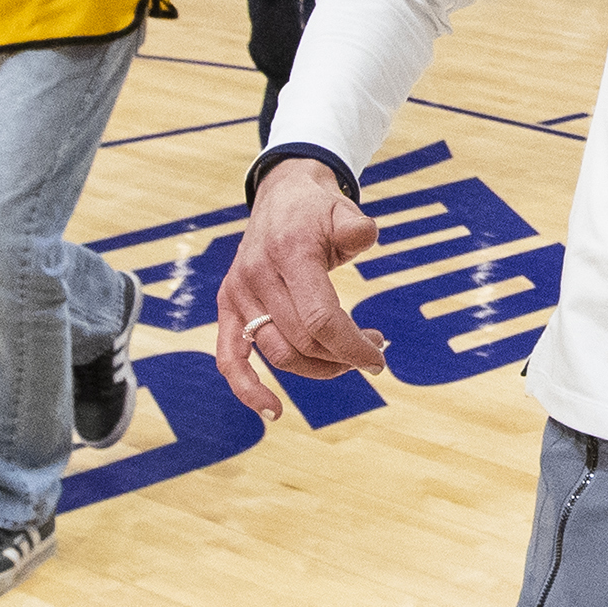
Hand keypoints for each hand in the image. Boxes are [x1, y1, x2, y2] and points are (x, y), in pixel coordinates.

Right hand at [214, 161, 388, 420]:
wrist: (280, 196)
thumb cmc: (318, 211)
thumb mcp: (342, 209)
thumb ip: (355, 226)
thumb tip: (365, 236)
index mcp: (290, 254)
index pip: (320, 317)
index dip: (352, 346)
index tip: (379, 357)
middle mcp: (258, 276)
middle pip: (303, 341)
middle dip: (344, 356)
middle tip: (374, 351)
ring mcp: (239, 294)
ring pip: (277, 354)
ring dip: (318, 369)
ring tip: (349, 360)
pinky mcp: (228, 307)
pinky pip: (229, 357)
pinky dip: (247, 388)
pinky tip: (273, 410)